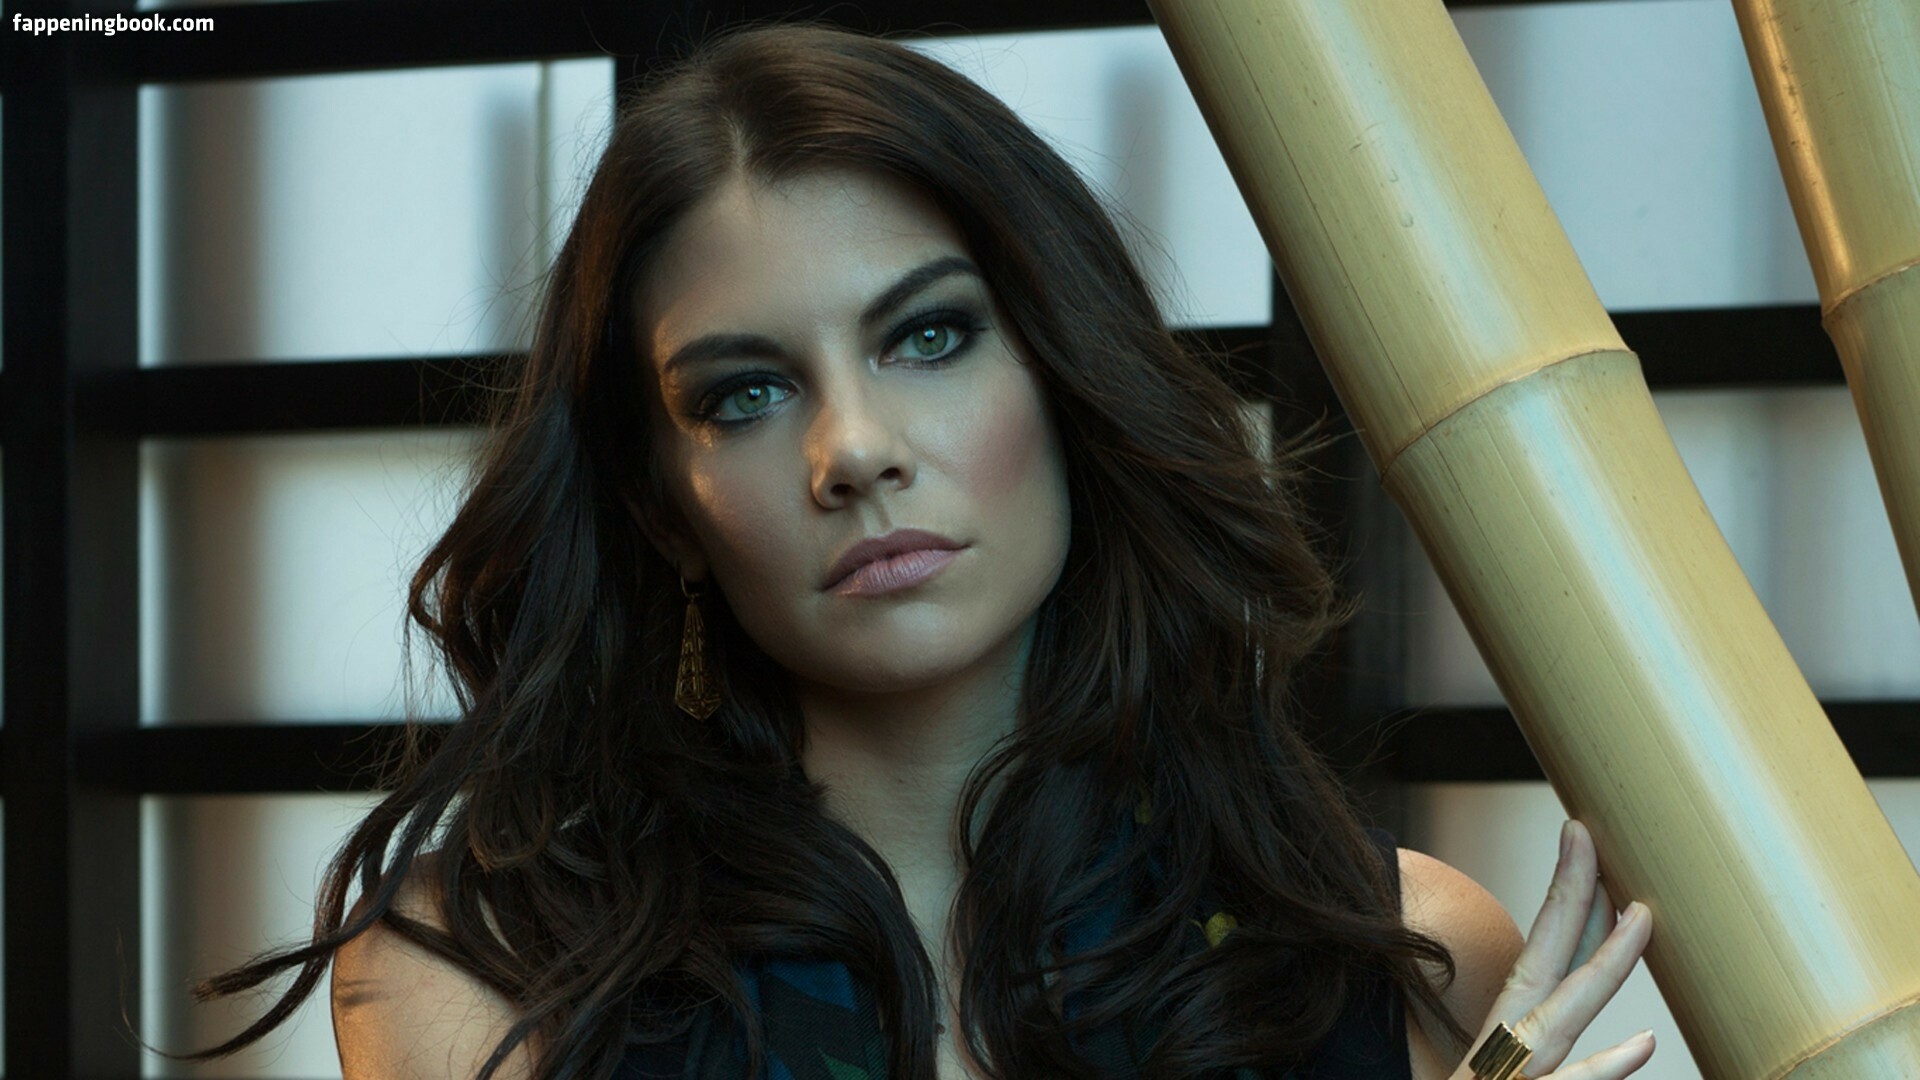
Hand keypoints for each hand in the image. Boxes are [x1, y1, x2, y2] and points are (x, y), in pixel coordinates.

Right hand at [1450, 820, 1654, 1079]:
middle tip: (1587, 836)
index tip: (1579, 842)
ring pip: (1560, 1018)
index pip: (1536, 956)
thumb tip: (1602, 1030)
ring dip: (1602, 966)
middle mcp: (1503, 1055)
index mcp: (1499, 1041)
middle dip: (1567, 897)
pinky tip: (1643, 1045)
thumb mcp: (1502, 1077)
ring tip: (1641, 917)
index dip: (1563, 900)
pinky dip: (1602, 1070)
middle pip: (1540, 963)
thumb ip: (1534, 1051)